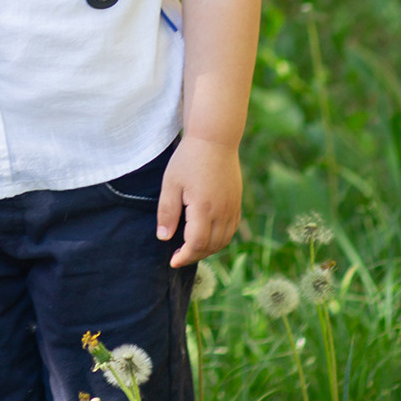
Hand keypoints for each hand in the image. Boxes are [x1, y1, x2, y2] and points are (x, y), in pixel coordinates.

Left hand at [156, 137, 241, 268]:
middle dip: (194, 256)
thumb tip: (164, 238)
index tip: (172, 261)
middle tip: (178, 255)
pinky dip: (219, 239)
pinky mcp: (236, 203)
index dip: (184, 257)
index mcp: (204, 207)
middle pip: (211, 246)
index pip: (197, 244)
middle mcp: (222, 211)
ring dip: (207, 250)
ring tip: (190, 247)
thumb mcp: (171, 183)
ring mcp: (232, 208)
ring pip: (224, 241)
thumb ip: (167, 212)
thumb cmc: (189, 159)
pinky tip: (207, 236)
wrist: (215, 139)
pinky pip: (231, 230)